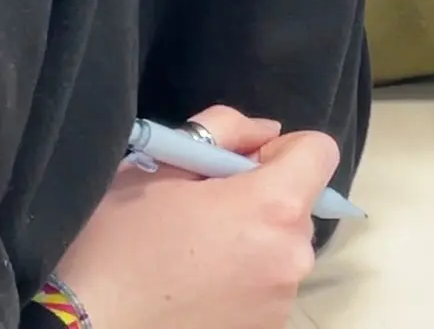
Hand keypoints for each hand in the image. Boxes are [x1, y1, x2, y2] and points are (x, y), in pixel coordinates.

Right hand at [53, 104, 338, 328]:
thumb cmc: (114, 243)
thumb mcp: (156, 164)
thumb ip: (222, 130)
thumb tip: (265, 134)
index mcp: (273, 206)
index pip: (319, 151)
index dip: (280, 149)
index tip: (236, 166)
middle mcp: (293, 257)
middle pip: (299, 205)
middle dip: (260, 199)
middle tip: (200, 211)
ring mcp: (282, 303)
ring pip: (281, 249)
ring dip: (251, 243)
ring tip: (191, 255)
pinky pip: (266, 288)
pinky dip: (242, 281)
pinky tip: (192, 287)